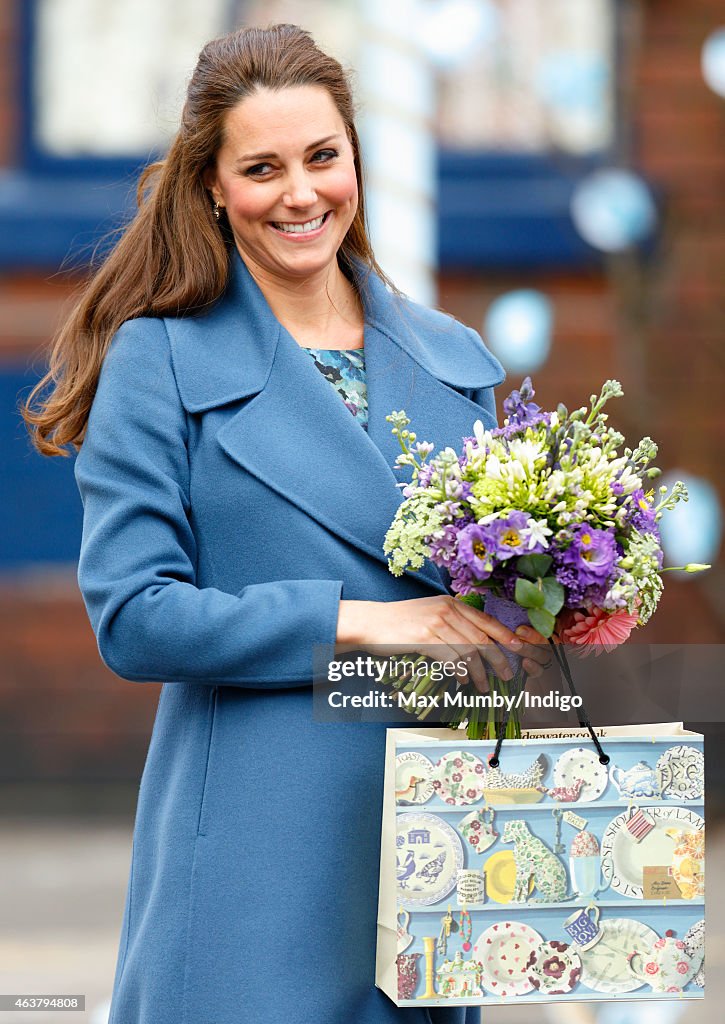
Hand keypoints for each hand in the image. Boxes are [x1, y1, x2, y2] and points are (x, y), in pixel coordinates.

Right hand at [336, 597, 549, 693]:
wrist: (370, 622)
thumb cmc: (398, 621)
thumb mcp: (428, 613)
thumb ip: (450, 622)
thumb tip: (473, 644)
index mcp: (450, 603)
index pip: (485, 620)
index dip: (505, 636)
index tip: (519, 649)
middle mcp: (446, 610)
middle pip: (482, 638)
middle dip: (499, 659)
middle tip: (507, 675)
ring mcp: (435, 623)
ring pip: (469, 651)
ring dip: (481, 673)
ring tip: (485, 686)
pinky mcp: (423, 638)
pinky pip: (451, 658)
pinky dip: (461, 673)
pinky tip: (463, 681)